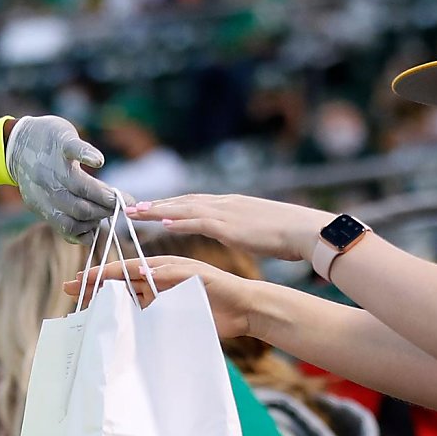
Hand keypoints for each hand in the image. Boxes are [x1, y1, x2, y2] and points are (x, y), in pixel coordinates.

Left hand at [5, 115, 115, 242]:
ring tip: (117, 198)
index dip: (91, 228)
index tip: (106, 223)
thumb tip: (91, 238)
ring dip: (103, 196)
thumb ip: (65, 218)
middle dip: (102, 212)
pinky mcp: (62, 141)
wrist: (17, 140)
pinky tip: (98, 161)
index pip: (69, 227)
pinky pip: (75, 149)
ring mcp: (55, 164)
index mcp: (42, 204)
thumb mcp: (45, 199)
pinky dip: (88, 155)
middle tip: (117, 209)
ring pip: (81, 187)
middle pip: (80, 209)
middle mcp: (47, 186)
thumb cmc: (42, 172)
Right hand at [64, 254, 264, 341]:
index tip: (80, 279)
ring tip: (85, 312)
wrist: (243, 308)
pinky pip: (142, 316)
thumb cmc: (220, 288)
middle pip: (120, 284)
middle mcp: (158, 282)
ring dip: (107, 305)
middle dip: (95, 288)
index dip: (100, 274)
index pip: (124, 269)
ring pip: (128, 300)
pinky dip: (126, 319)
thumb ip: (166, 274)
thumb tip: (137, 272)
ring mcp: (162, 299)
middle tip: (70, 294)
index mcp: (161, 267)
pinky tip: (113, 328)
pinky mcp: (169, 315)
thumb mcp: (193, 276)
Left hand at [126, 193, 333, 262]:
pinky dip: (178, 222)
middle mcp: (225, 203)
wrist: (304, 230)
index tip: (153, 207)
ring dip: (158, 210)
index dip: (172, 204)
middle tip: (131, 206)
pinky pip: (197, 222)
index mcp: (231, 205)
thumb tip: (235, 233)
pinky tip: (161, 224)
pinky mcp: (229, 226)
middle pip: (183, 201)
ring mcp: (226, 212)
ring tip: (136, 213)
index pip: (195, 202)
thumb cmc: (288, 234)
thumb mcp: (258, 229)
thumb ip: (242, 229)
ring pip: (184, 208)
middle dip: (157, 204)